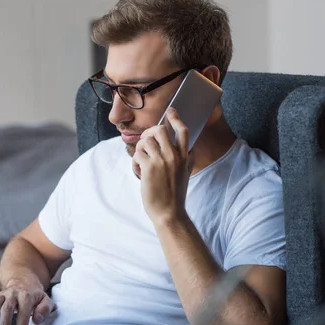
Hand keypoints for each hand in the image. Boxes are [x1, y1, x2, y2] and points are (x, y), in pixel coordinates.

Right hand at [0, 283, 54, 324]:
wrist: (24, 280)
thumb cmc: (35, 295)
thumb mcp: (45, 300)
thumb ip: (44, 309)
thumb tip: (37, 320)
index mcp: (27, 295)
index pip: (24, 311)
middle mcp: (13, 294)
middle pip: (7, 308)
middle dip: (4, 324)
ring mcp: (3, 294)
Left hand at [132, 107, 191, 223]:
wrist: (169, 212)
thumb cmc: (175, 194)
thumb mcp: (186, 174)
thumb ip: (188, 160)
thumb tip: (190, 149)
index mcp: (185, 156)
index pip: (183, 130)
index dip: (175, 118)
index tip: (170, 111)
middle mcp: (175, 156)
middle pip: (160, 129)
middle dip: (148, 133)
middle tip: (145, 143)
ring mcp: (162, 161)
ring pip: (145, 141)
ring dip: (139, 151)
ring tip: (141, 163)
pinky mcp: (149, 168)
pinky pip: (136, 155)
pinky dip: (134, 163)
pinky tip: (139, 173)